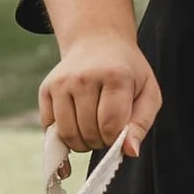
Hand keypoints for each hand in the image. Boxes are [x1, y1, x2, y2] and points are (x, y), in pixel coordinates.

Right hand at [38, 33, 161, 157]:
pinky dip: (63, 135)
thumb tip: (130, 152)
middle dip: (100, 141)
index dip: (115, 139)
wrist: (98, 41)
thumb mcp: (148, 92)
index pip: (110, 126)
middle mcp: (84, 77)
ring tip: (93, 129)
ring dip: (81, 142)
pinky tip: (76, 124)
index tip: (120, 133)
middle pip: (88, 133)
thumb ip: (141, 123)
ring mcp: (61, 82)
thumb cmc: (128, 72)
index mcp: (115, 76)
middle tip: (107, 129)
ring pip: (67, 134)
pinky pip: (49, 128)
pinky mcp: (46, 88)